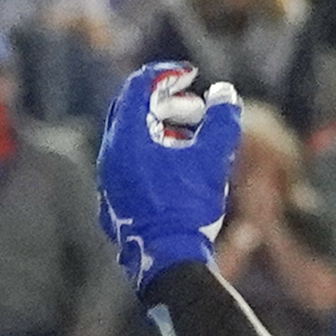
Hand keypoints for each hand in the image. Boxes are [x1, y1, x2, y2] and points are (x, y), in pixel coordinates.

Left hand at [97, 62, 241, 290]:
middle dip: (164, 102)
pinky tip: (176, 170)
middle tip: (194, 106)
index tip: (191, 75)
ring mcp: (109, 181)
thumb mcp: (212, 160)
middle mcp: (110, 155)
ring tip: (191, 138)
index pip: (138, 87)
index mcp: (127, 138)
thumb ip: (221, 122)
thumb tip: (226, 94)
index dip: (167, 74)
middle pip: (130, 111)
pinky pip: (129, 167)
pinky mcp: (115, 203)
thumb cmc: (188, 207)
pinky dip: (151, 156)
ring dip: (160, 131)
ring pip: (130, 141)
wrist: (168, 261)